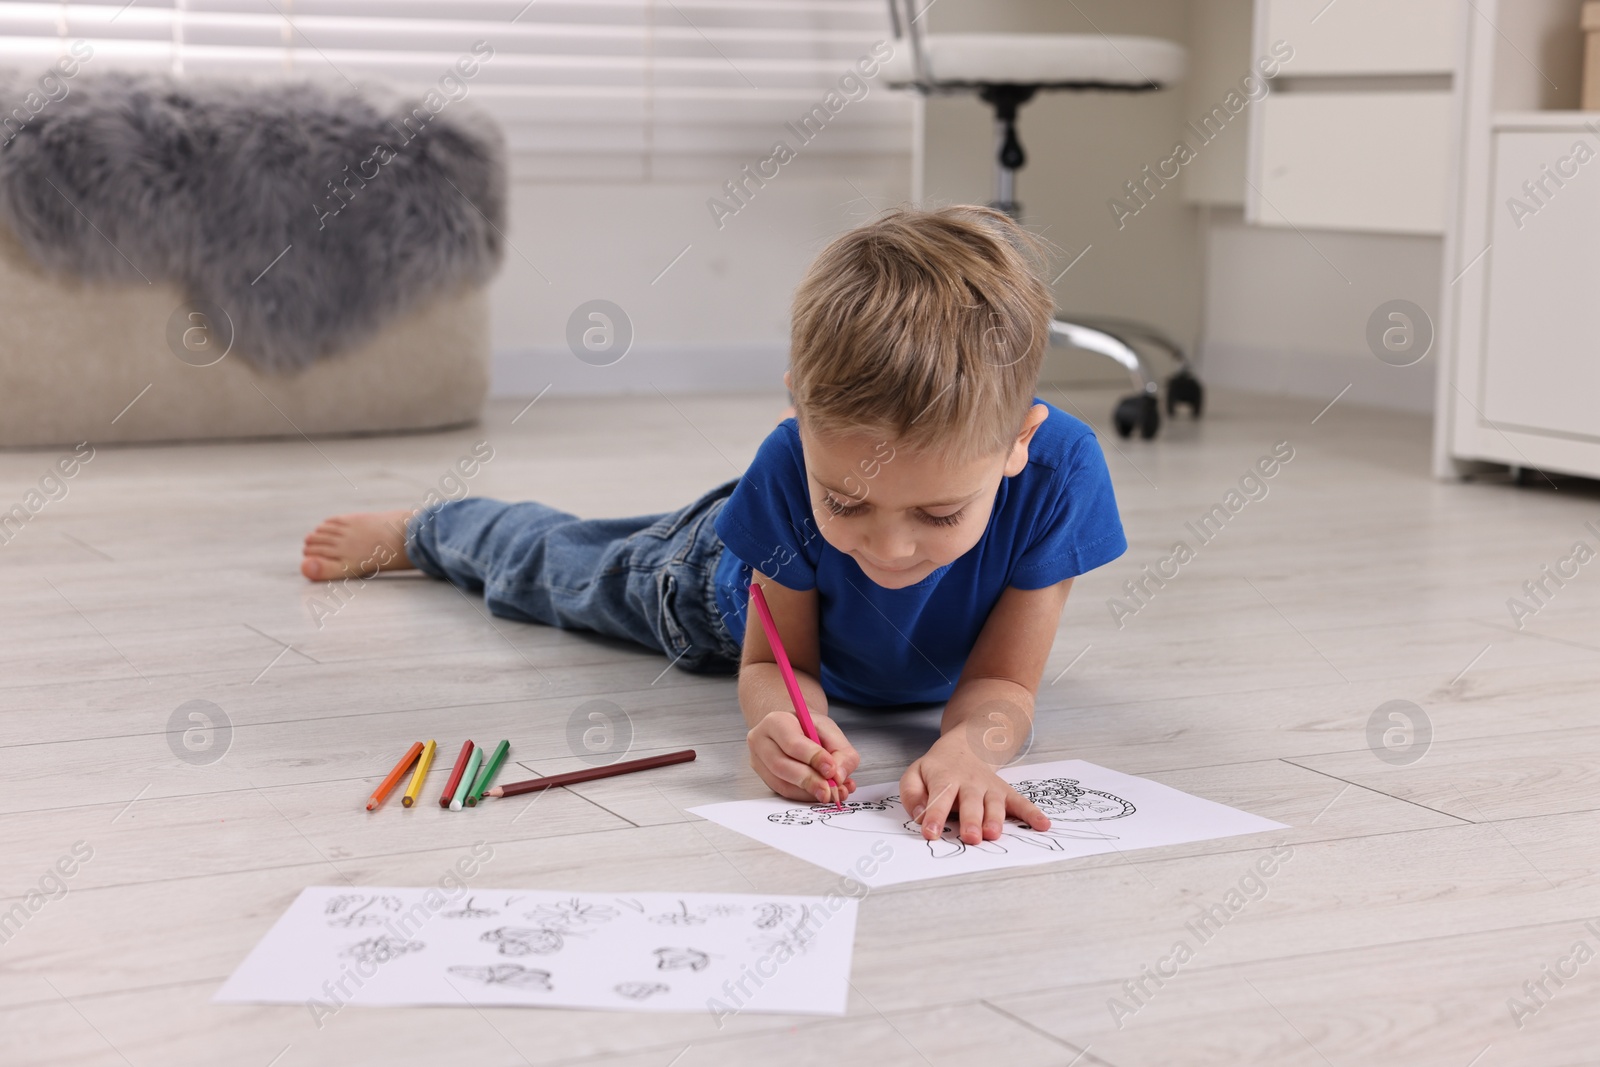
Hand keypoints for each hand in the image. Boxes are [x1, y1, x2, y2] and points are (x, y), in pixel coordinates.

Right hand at [747, 712, 859, 803]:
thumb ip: (841, 752)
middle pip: (781, 766)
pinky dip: (805, 796)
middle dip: (810, 781)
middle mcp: (761, 741)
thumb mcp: (830, 730)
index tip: (832, 770)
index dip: (813, 758)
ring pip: (781, 784)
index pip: (792, 743)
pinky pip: (784, 792)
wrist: (794, 729)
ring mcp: (759, 762)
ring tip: (831, 793)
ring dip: (809, 792)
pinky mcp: (764, 779)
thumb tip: (839, 777)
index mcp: (776, 721)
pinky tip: (821, 793)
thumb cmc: (809, 727)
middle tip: (831, 790)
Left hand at [899, 734, 1050, 844]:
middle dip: (971, 820)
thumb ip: (912, 794)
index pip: (939, 798)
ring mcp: (989, 788)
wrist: (966, 746)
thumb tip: (919, 816)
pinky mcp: (1005, 793)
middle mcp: (969, 783)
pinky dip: (1032, 814)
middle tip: (970, 837)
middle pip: (970, 802)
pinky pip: (1020, 803)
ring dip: (995, 819)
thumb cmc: (938, 768)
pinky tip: (1043, 825)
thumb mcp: (915, 773)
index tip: (930, 833)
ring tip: (993, 834)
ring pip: (994, 804)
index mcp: (945, 779)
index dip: (934, 816)